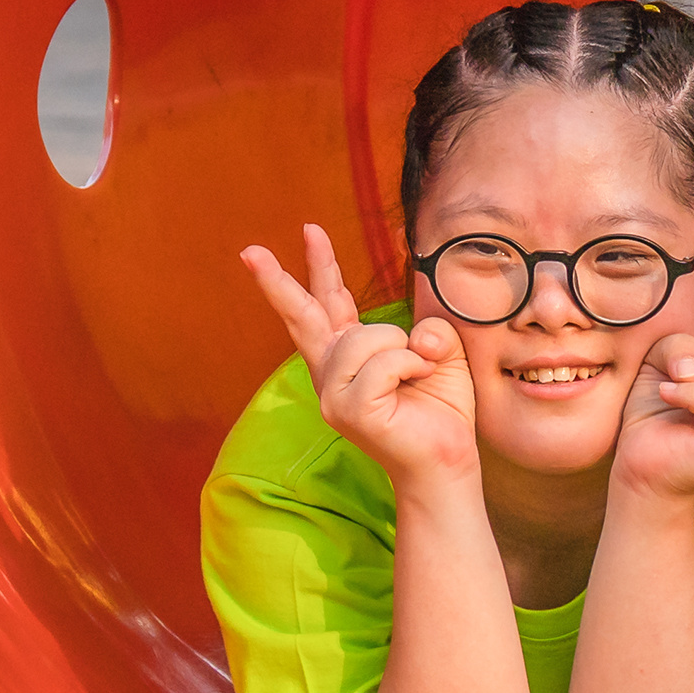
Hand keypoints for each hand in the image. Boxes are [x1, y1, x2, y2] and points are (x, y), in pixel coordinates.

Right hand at [236, 228, 482, 499]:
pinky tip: (414, 384)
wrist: (445, 461)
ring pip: (365, 336)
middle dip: (275, 281)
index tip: (310, 230)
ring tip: (415, 374)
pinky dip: (410, 365)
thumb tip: (416, 335)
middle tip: (248, 251)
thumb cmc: (440, 410)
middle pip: (301, 316)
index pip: (329, 303)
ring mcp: (332, 393)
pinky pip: (384, 361)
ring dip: (402, 348)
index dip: (321, 267)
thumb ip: (430, 329)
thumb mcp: (441, 353)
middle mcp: (331, 372)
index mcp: (348, 357)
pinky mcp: (346, 409)